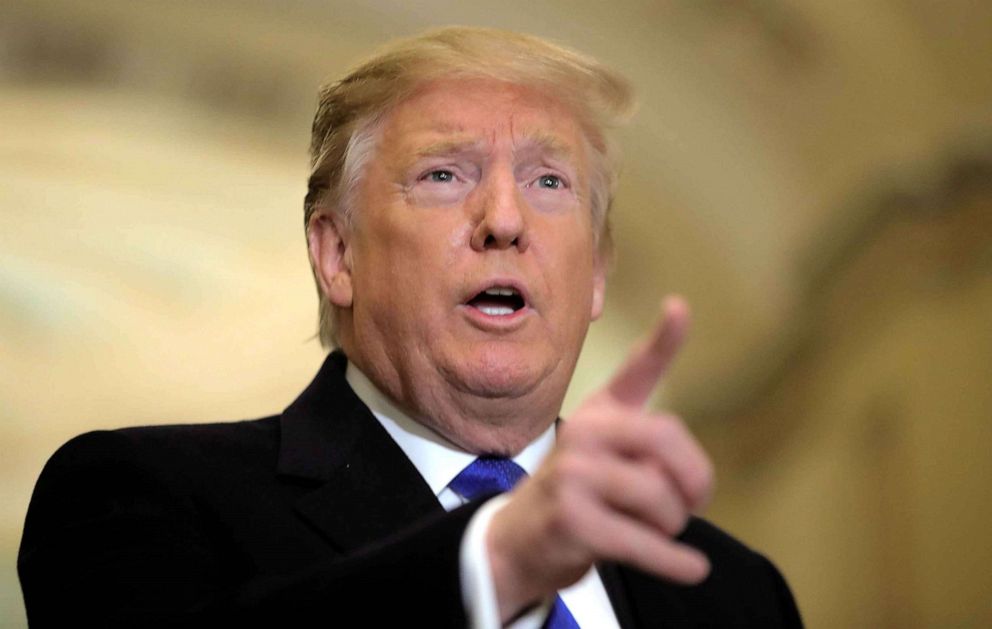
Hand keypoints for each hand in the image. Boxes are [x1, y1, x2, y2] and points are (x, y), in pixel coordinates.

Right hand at [487, 296, 713, 620]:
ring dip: (671, 527)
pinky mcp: (572, 520)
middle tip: (693, 504)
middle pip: (670, 442)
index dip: (663, 339)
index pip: (636, 370)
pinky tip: (691, 569)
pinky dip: (672, 562)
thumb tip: (695, 468)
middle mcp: (584, 433)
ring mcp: (574, 475)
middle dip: (694, 481)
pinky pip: (643, 542)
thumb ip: (646, 438)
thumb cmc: (578, 491)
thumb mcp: (604, 452)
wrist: (519, 538)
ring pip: (661, 499)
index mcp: (599, 413)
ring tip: (654, 531)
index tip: (679, 307)